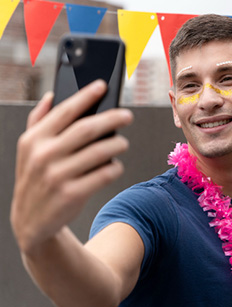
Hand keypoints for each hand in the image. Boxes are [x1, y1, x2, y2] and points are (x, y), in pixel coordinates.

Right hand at [11, 80, 133, 254]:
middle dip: (112, 118)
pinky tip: (115, 165)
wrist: (31, 220)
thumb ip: (38, 121)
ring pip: (100, 151)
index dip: (86, 96)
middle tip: (127, 115)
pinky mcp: (72, 194)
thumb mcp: (28, 149)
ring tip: (122, 142)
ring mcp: (57, 176)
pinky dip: (114, 167)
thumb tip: (51, 95)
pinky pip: (104, 174)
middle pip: (87, 129)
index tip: (103, 86)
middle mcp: (43, 156)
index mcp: (33, 140)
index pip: (64, 111)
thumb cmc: (36, 177)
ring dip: (117, 144)